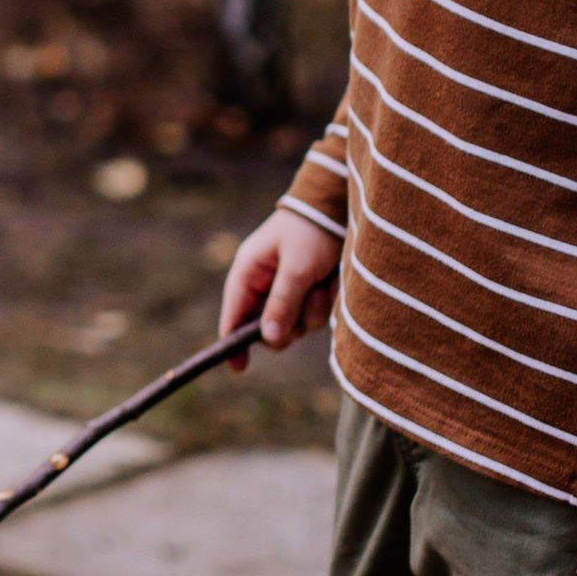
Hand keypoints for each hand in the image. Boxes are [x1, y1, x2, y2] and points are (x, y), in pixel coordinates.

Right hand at [221, 207, 340, 368]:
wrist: (342, 207)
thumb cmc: (313, 231)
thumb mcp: (297, 267)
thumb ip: (282, 303)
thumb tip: (268, 340)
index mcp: (249, 271)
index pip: (234, 315)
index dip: (234, 342)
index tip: (239, 368)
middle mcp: (265, 283)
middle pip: (269, 327)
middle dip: (291, 322)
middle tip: (306, 306)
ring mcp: (288, 288)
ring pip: (297, 324)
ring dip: (313, 311)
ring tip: (323, 284)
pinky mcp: (309, 291)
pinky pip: (315, 315)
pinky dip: (326, 303)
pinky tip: (332, 282)